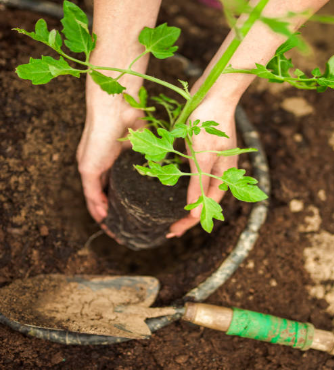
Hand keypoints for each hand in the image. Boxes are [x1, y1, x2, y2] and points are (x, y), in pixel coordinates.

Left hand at [77, 75, 143, 222]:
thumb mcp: (145, 144)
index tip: (131, 213)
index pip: (115, 186)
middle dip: (112, 213)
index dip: (120, 201)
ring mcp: (92, 168)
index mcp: (112, 160)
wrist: (119, 106)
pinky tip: (106, 220)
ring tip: (114, 230)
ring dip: (104, 216)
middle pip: (103, 195)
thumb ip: (152, 158)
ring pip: (95, 199)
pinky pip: (92, 195)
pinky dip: (98, 208)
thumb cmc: (133, 119)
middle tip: (122, 228)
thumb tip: (166, 171)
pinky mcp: (88, 170)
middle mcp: (99, 166)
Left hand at [168, 97, 237, 236]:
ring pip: (199, 187)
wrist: (214, 91)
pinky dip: (185, 183)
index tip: (173, 231)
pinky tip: (174, 185)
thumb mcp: (202, 155)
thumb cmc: (210, 121)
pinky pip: (194, 172)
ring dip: (187, 199)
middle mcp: (219, 169)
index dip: (191, 220)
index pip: (207, 205)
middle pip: (204, 199)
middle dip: (189, 213)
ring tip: (171, 211)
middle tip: (170, 227)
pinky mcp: (203, 150)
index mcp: (223, 174)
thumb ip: (199, 182)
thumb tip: (194, 209)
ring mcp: (212, 159)